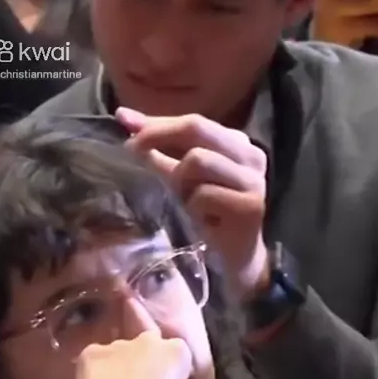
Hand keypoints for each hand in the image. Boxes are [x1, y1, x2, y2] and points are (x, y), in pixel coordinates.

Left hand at [76, 332, 210, 378]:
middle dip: (144, 362)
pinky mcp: (91, 353)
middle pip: (146, 345)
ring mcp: (118, 344)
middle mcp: (148, 340)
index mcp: (177, 351)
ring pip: (118, 353)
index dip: (168, 371)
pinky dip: (93, 373)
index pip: (175, 353)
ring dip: (118, 368)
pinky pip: (93, 359)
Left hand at [116, 109, 268, 298]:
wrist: (235, 261)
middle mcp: (251, 155)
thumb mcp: (181, 175)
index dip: (156, 122)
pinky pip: (203, 194)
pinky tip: (196, 220)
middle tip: (131, 151)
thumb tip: (124, 117)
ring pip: (198, 159)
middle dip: (158, 136)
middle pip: (197, 128)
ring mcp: (254, 179)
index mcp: (236, 142)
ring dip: (177, 180)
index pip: (192, 121)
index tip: (123, 121)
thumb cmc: (206, 216)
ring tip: (179, 200)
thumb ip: (159, 146)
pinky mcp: (250, 206)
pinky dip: (190, 206)